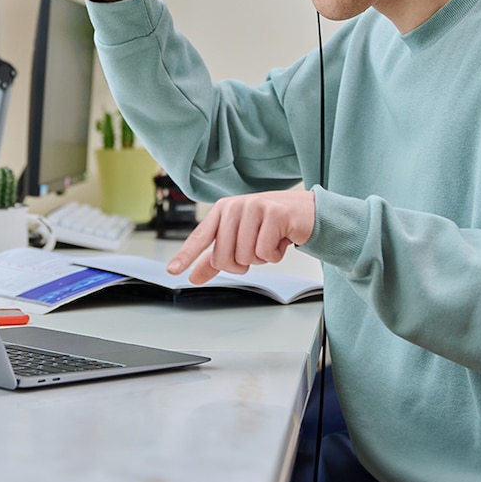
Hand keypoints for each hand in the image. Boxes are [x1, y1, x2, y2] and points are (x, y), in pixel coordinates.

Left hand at [166, 190, 315, 284]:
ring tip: (270, 241)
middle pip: (223, 257)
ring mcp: (254, 207)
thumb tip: (194, 275)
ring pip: (245, 257)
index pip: (200, 236)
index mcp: (222, 210)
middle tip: (255, 249)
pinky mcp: (275, 214)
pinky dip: (275, 254)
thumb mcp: (241, 238)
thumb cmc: (272, 224)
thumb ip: (216, 257)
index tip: (173, 271)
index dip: (185, 256)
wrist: (307, 212)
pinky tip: (281, 240)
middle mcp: (235, 206)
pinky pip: (265, 252)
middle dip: (240, 264)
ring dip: (261, 258)